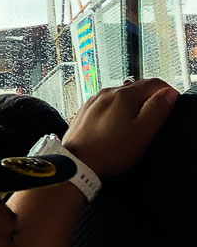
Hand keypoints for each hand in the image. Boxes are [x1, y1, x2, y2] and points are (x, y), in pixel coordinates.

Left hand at [63, 78, 179, 176]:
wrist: (77, 163)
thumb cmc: (108, 151)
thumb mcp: (142, 131)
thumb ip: (157, 109)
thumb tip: (169, 93)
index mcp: (123, 95)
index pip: (155, 83)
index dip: (167, 93)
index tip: (169, 107)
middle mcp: (106, 93)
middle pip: (137, 87)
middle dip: (149, 100)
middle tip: (151, 121)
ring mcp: (94, 102)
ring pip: (121, 96)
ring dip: (131, 107)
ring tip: (132, 128)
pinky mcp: (86, 111)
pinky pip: (107, 106)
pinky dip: (115, 113)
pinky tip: (114, 129)